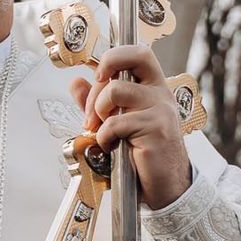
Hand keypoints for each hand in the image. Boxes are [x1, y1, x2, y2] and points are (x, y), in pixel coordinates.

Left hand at [69, 44, 190, 209]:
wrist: (165, 188)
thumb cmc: (142, 156)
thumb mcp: (116, 123)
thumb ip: (97, 102)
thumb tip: (76, 82)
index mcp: (153, 89)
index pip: (139, 53)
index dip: (115, 57)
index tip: (99, 76)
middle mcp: (160, 94)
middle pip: (135, 57)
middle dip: (101, 81)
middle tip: (92, 113)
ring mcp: (160, 110)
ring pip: (116, 91)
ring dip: (99, 112)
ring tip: (103, 132)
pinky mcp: (156, 129)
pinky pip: (115, 123)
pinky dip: (105, 138)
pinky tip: (111, 148)